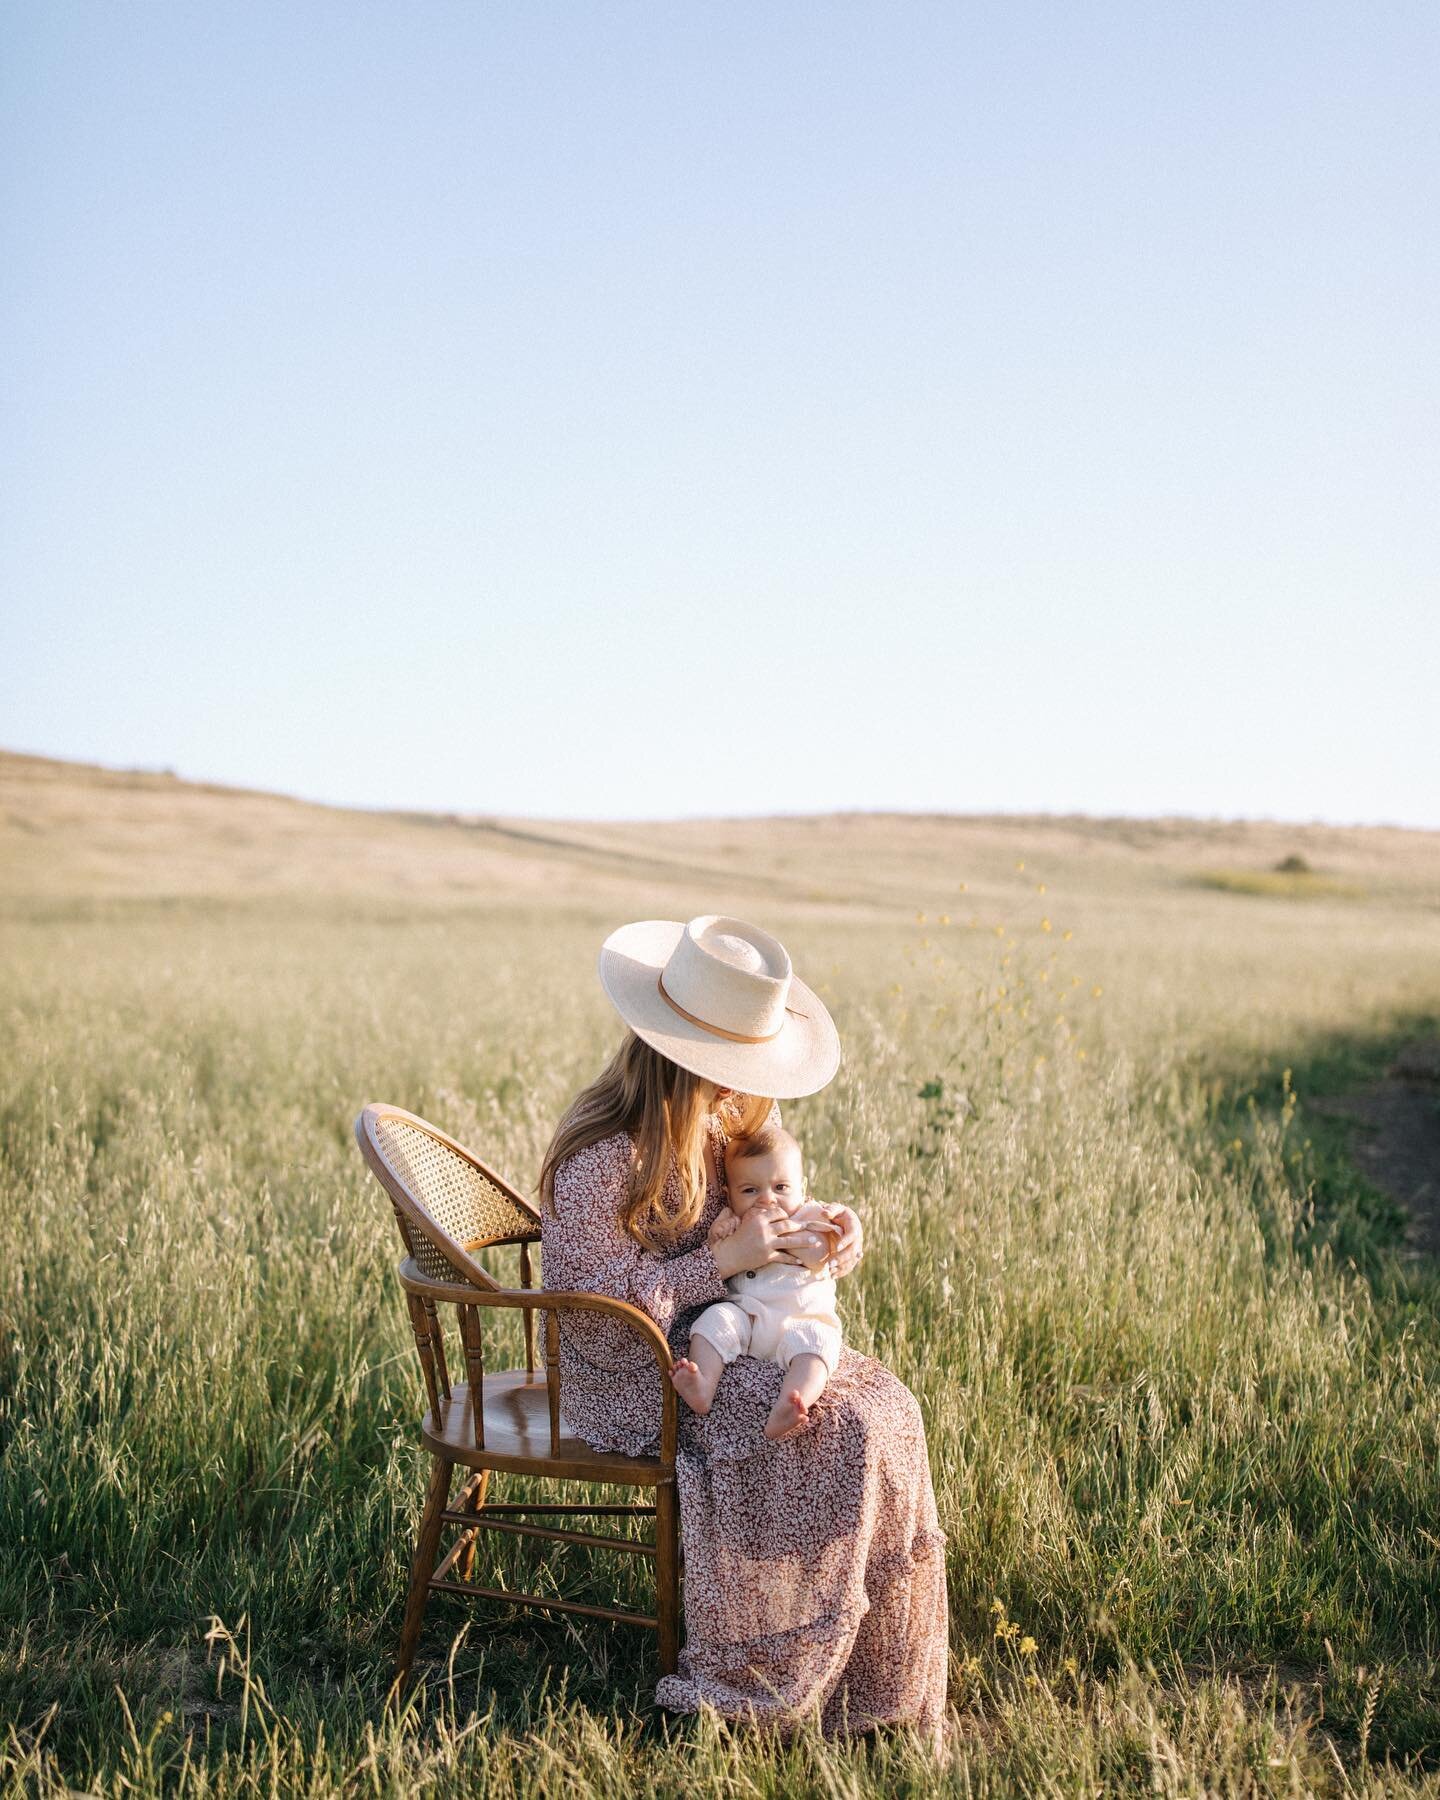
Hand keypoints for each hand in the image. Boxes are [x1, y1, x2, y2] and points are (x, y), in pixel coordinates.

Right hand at [709, 1203, 829, 1280]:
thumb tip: (742, 1204)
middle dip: (799, 1225)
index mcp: (759, 1219)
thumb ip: (744, 1213)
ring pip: (790, 1241)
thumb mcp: (738, 1221)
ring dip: (803, 1241)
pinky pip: (784, 1257)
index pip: (778, 1213)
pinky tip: (801, 1261)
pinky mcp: (767, 1256)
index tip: (789, 1218)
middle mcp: (765, 1229)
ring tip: (814, 1241)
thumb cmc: (731, 1237)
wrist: (727, 1254)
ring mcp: (767, 1243)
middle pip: (787, 1225)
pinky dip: (793, 1259)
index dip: (785, 1215)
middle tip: (808, 1226)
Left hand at [816, 1203, 862, 1277]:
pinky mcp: (853, 1256)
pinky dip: (842, 1272)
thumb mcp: (836, 1208)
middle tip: (829, 1264)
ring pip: (852, 1261)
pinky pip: (850, 1266)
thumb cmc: (840, 1213)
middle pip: (853, 1251)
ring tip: (829, 1272)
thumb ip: (831, 1209)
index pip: (852, 1235)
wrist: (847, 1220)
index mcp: (855, 1227)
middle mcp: (858, 1239)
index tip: (837, 1247)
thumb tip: (824, 1212)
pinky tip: (832, 1276)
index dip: (845, 1241)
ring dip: (841, 1267)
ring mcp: (857, 1248)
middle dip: (842, 1258)